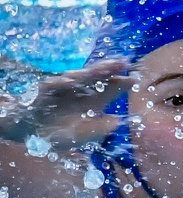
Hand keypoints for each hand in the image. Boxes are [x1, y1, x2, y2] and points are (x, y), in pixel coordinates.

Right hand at [0, 59, 132, 145]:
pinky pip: (51, 86)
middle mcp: (80, 91)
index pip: (110, 88)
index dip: (122, 83)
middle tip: (123, 62)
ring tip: (103, 68)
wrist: (32, 133)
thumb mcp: (84, 135)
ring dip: (89, 72)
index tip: (134, 78)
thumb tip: (118, 121)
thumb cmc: (61, 133)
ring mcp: (62, 89)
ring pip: (77, 78)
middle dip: (109, 69)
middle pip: (96, 78)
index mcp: (94, 100)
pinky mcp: (44, 92)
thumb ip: (100, 129)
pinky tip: (69, 81)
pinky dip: (59, 83)